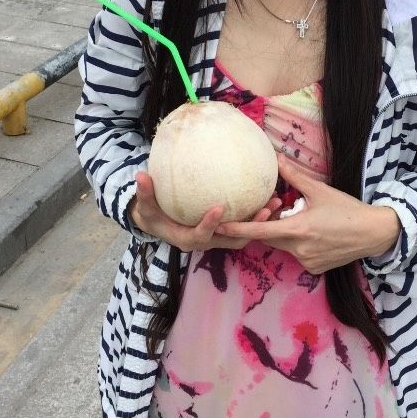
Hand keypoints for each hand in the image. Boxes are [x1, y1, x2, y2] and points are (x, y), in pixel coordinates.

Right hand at [129, 170, 281, 251]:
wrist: (161, 224)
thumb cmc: (154, 214)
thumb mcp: (146, 206)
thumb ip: (145, 193)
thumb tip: (140, 176)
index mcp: (187, 238)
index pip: (200, 235)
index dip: (210, 224)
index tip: (219, 208)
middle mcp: (206, 241)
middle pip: (232, 239)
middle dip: (250, 227)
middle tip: (266, 209)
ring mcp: (218, 237)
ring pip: (243, 235)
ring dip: (260, 222)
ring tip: (276, 203)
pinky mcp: (226, 231)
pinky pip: (244, 226)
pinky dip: (257, 216)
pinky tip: (269, 195)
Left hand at [214, 154, 400, 274]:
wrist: (373, 233)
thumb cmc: (347, 209)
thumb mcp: (320, 190)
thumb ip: (294, 177)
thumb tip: (277, 160)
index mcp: (298, 229)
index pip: (260, 232)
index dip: (238, 230)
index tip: (219, 227)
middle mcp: (299, 249)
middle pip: (271, 238)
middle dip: (268, 226)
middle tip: (271, 211)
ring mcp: (307, 261)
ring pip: (284, 246)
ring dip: (285, 234)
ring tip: (304, 219)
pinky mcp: (315, 268)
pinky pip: (298, 255)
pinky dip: (299, 243)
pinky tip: (317, 234)